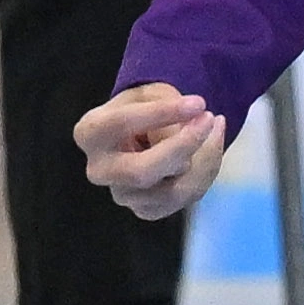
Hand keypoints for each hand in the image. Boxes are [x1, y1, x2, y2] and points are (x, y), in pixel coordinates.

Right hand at [74, 82, 230, 222]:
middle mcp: (99, 171)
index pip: (122, 124)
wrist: (141, 133)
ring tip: (214, 127)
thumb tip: (191, 129)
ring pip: (171, 190)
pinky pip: (185, 198)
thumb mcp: (151, 94)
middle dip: (183, 146)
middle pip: (142, 172)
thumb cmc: (143, 107)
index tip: (198, 102)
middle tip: (209, 119)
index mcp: (89, 133)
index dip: (162, 113)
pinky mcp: (147, 210)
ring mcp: (122, 196)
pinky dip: (206, 171)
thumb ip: (167, 109)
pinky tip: (210, 147)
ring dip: (203, 157)